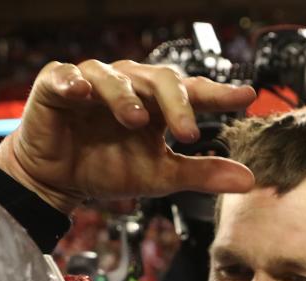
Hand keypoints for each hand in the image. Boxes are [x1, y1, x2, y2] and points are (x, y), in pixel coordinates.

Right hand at [0, 59, 256, 213]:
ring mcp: (94, 81)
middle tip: (188, 133)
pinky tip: (81, 93)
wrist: (59, 180)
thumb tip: (250, 180)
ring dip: (127, 96)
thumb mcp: (161, 176)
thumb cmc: (111, 169)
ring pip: (115, 75)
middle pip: (159, 78)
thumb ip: (202, 174)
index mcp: (158, 103)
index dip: (219, 93)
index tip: (246, 96)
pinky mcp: (56, 84)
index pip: (193, 92)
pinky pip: (65, 76)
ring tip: (136, 121)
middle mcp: (130, 85)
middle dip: (177, 102)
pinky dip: (73, 82)